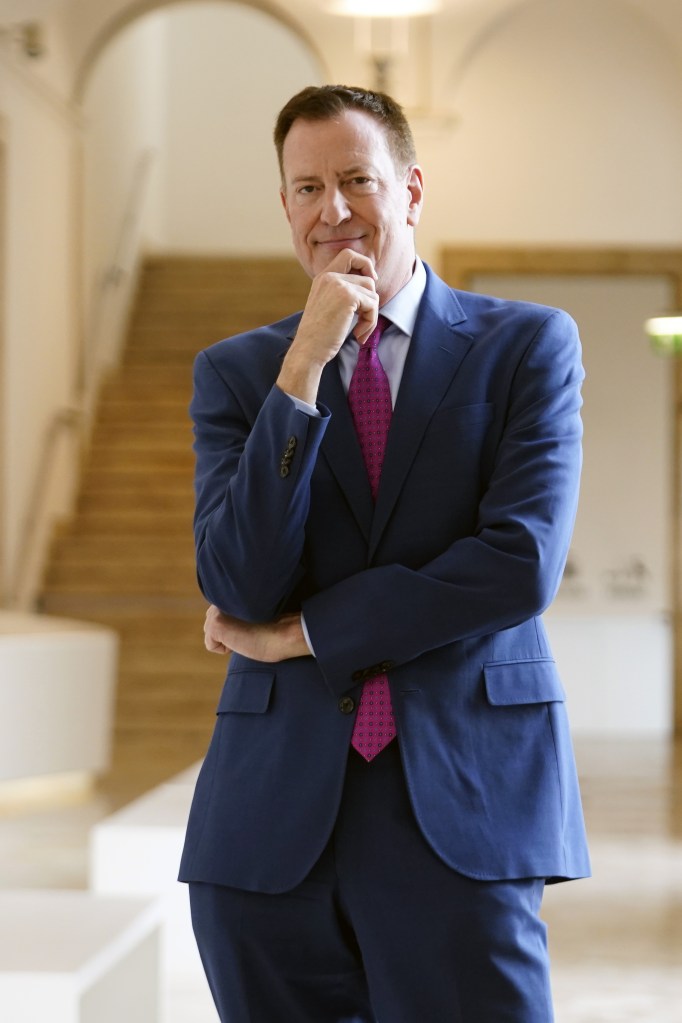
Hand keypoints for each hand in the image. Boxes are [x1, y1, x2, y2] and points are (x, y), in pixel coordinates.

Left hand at [204, 605, 309, 662]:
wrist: (286, 634)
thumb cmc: (276, 629)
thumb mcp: (252, 615)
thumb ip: (237, 611)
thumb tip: (224, 622)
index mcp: (233, 592)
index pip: (221, 613)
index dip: (236, 626)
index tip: (253, 626)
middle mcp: (223, 598)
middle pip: (212, 624)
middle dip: (228, 633)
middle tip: (250, 631)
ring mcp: (217, 610)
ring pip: (211, 634)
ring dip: (227, 640)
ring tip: (247, 634)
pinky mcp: (215, 624)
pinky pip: (212, 645)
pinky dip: (225, 649)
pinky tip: (241, 640)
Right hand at [276, 249, 378, 404]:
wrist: (308, 349)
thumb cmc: (318, 334)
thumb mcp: (327, 305)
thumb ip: (342, 291)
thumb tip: (370, 283)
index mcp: (323, 277)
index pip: (349, 254)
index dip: (365, 264)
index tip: (371, 280)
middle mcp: (330, 276)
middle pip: (367, 277)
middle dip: (371, 300)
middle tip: (365, 318)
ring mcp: (339, 284)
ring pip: (373, 293)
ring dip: (371, 315)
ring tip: (360, 331)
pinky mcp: (348, 297)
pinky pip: (373, 305)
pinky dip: (371, 322)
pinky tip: (358, 335)